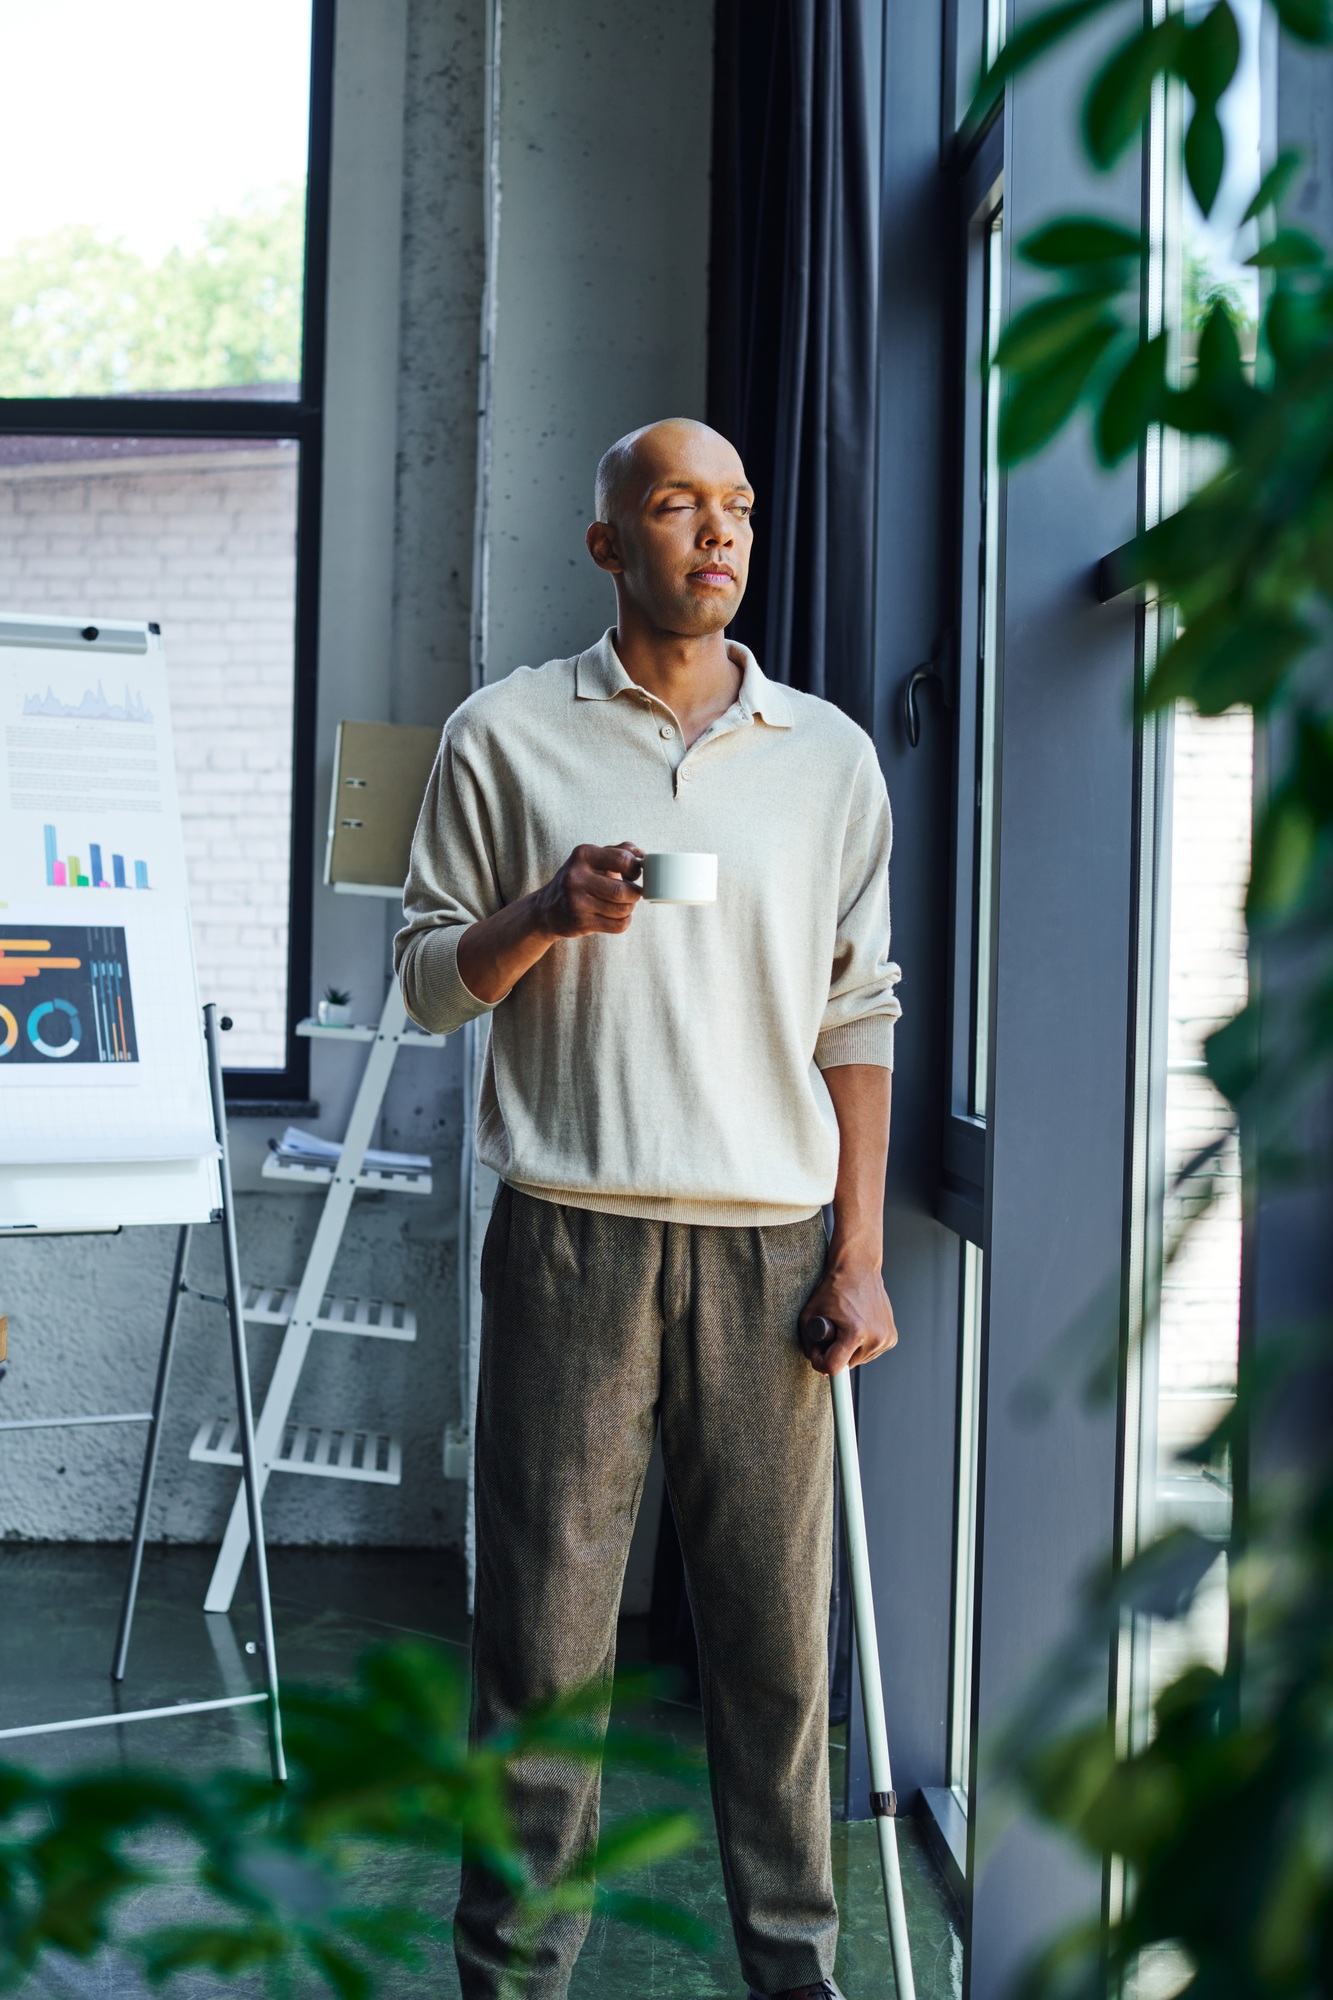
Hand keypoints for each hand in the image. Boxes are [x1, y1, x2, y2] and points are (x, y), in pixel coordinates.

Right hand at [534, 843, 643, 937]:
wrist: (547, 909)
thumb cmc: (579, 880)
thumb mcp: (592, 859)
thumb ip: (618, 851)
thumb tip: (642, 855)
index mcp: (583, 855)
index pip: (623, 860)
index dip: (635, 869)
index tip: (632, 875)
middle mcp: (576, 877)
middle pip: (623, 890)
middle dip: (635, 894)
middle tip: (632, 894)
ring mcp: (576, 901)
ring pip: (622, 909)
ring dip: (629, 908)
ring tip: (621, 904)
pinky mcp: (580, 922)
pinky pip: (618, 925)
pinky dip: (624, 921)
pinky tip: (616, 916)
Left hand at [799, 1258, 898, 1375]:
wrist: (858, 1269)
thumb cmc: (834, 1288)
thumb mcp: (810, 1314)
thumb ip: (808, 1342)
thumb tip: (815, 1360)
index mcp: (856, 1332)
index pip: (834, 1368)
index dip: (820, 1363)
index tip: (817, 1355)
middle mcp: (875, 1337)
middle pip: (847, 1365)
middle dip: (835, 1354)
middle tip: (832, 1332)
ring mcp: (886, 1338)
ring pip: (860, 1360)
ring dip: (849, 1350)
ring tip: (846, 1325)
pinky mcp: (892, 1337)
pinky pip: (871, 1352)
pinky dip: (862, 1345)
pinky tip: (858, 1326)